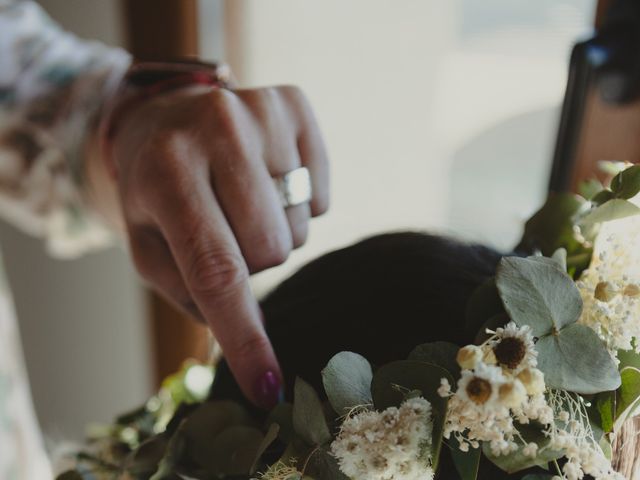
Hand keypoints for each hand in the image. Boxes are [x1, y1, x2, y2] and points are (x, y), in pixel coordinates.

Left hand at [97, 84, 328, 408]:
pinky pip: (321, 195)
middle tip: (223, 233)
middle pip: (271, 250)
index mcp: (166, 171)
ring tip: (241, 201)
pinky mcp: (294, 104)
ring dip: (273, 232)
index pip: (216, 269)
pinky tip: (267, 181)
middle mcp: (216, 128)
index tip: (268, 385)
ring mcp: (260, 109)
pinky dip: (298, 205)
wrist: (163, 119)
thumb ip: (190, 291)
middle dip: (251, 262)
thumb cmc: (154, 192)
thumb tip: (246, 334)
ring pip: (301, 227)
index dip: (245, 335)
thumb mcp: (149, 248)